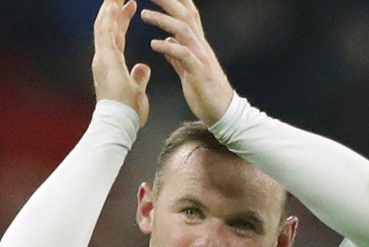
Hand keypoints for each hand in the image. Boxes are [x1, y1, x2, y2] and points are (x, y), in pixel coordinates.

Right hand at [92, 0, 151, 125]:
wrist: (120, 122)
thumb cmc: (128, 111)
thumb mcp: (137, 89)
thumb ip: (138, 77)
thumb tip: (143, 68)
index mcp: (112, 63)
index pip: (117, 35)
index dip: (122, 19)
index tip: (130, 4)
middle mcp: (104, 58)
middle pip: (107, 26)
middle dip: (112, 6)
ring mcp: (102, 58)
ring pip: (103, 25)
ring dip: (108, 6)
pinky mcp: (105, 59)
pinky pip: (105, 33)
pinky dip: (108, 17)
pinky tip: (112, 4)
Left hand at [141, 0, 233, 125]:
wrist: (223, 113)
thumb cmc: (206, 92)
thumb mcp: (188, 70)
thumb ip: (177, 55)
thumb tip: (167, 41)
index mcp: (197, 45)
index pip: (187, 15)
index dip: (174, 1)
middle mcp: (200, 46)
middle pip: (185, 14)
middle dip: (168, 1)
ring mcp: (201, 57)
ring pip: (184, 29)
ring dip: (163, 20)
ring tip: (144, 14)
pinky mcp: (199, 72)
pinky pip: (183, 54)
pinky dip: (168, 47)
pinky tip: (154, 44)